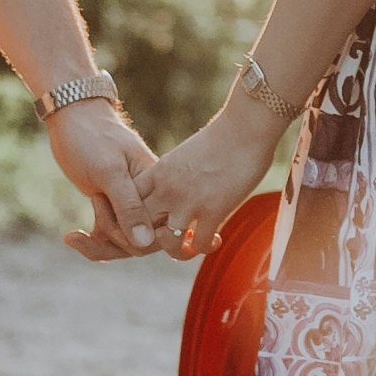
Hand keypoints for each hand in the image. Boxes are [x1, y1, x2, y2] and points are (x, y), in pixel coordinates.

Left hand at [44, 91, 156, 258]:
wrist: (72, 118)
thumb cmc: (93, 137)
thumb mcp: (109, 171)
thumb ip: (129, 206)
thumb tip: (146, 244)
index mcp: (159, 187)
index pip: (157, 232)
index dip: (130, 236)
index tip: (100, 209)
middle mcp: (149, 199)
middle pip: (140, 242)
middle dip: (112, 239)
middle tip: (88, 214)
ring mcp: (130, 204)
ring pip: (124, 242)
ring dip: (99, 243)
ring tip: (73, 236)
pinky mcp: (113, 207)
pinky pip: (110, 236)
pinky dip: (92, 241)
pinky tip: (71, 236)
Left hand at [134, 102, 272, 263]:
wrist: (247, 127)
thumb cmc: (222, 137)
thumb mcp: (185, 156)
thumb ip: (174, 175)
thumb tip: (175, 188)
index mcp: (158, 173)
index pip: (128, 202)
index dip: (132, 218)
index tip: (147, 224)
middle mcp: (167, 189)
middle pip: (139, 226)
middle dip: (149, 239)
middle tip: (167, 240)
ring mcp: (189, 201)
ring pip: (166, 242)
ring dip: (177, 248)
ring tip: (189, 244)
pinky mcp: (213, 210)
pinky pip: (199, 244)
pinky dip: (205, 248)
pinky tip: (215, 240)